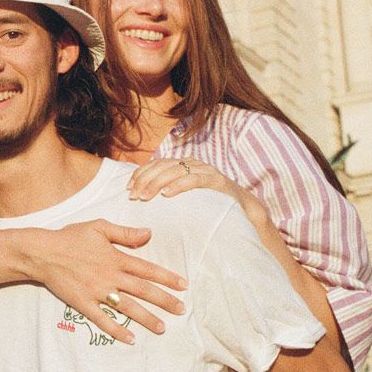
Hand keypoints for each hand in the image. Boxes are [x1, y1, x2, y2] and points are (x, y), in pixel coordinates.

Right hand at [22, 219, 186, 343]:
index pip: (147, 269)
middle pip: (143, 290)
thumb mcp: (99, 227)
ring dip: (146, 318)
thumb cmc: (70, 237)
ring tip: (162, 328)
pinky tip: (131, 339)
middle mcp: (110, 277)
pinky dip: (117, 330)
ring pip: (127, 307)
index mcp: (116, 258)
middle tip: (181, 310)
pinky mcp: (84, 304)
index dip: (166, 277)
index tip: (183, 286)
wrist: (43, 253)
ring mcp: (97, 292)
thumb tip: (149, 234)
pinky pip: (103, 320)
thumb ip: (125, 232)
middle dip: (164, 301)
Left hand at [129, 158, 263, 222]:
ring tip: (145, 196)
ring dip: (157, 183)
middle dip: (145, 180)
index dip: (140, 174)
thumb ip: (168, 192)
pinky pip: (194, 179)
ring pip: (175, 170)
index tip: (128, 188)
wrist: (243, 209)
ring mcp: (205, 170)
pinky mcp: (216, 180)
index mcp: (182, 164)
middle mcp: (192, 163)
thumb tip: (141, 199)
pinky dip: (179, 185)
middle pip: (162, 166)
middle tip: (133, 196)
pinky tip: (167, 194)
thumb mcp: (185, 197)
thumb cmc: (209, 204)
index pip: (155, 164)